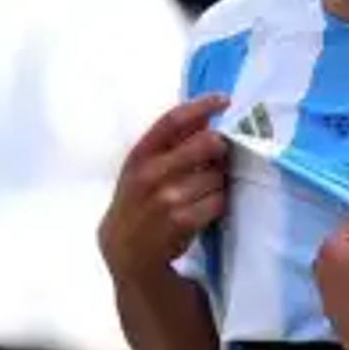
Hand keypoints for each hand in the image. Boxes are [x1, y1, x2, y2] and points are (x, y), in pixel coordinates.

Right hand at [98, 95, 232, 280]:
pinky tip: (203, 210)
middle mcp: (149, 174)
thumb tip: (203, 116)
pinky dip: (217, 204)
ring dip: (218, 183)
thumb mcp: (141, 170)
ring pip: (217, 175)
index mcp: (139, 156)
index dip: (201, 105)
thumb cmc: (137, 204)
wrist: (124, 250)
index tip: (224, 99)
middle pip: (207, 143)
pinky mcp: (181, 220)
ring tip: (202, 193)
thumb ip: (169, 144)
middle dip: (219, 149)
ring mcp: (166, 198)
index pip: (173, 120)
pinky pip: (218, 201)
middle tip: (216, 158)